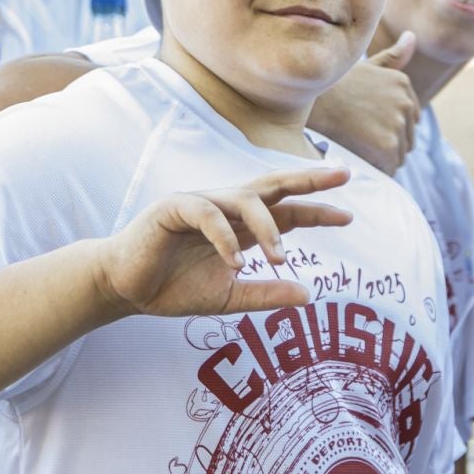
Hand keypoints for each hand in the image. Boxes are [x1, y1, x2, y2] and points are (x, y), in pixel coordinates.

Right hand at [95, 168, 352, 318]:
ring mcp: (200, 203)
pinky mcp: (173, 207)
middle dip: (307, 179)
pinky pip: (207, 213)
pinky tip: (235, 263)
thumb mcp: (229, 297)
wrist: (125, 289)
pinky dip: (224, 237)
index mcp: (240, 226)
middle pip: (272, 186)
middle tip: (342, 176)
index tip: (348, 215)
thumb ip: (266, 294)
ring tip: (280, 258)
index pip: (285, 211)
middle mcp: (225, 207)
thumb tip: (310, 296)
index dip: (315, 210)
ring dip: (268, 227)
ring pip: (244, 199)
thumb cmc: (174, 288)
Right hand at [309, 32, 419, 174]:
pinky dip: (375, 169)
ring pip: (398, 155)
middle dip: (386, 142)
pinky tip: (356, 159)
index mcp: (402, 83)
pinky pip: (388, 168)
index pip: (409, 119)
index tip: (364, 124)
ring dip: (380, 158)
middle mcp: (405, 102)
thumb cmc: (332, 86)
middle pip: (406, 138)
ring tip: (355, 147)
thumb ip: (393, 57)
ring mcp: (398, 124)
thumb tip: (412, 36)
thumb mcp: (367, 65)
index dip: (386, 126)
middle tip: (357, 137)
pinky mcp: (388, 145)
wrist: (307, 103)